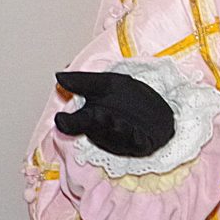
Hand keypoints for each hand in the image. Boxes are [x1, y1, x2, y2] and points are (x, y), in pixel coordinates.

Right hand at [53, 69, 174, 158]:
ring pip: (113, 137)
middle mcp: (105, 132)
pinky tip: (126, 127)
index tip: (60, 118)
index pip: (76, 122)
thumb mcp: (109, 83)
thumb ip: (84, 82)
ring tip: (105, 117)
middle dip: (87, 124)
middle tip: (80, 118)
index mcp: (91, 118)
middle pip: (94, 130)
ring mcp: (124, 139)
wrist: (159, 107)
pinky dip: (131, 135)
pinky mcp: (144, 143)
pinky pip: (136, 142)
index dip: (69, 122)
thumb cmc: (129, 99)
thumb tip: (60, 76)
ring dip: (109, 128)